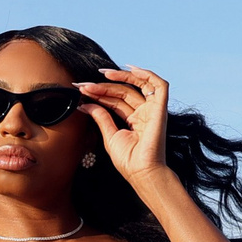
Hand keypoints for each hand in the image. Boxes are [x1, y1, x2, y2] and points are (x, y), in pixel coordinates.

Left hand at [77, 67, 170, 183]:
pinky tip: (129, 69)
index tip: (80, 90)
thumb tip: (85, 104)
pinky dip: (147, 74)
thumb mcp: (109, 135)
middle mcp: (144, 113)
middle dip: (102, 87)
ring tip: (102, 75)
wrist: (141, 172)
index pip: (115, 101)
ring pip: (137, 86)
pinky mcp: (160, 109)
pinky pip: (159, 85)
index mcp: (133, 120)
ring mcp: (152, 110)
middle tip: (84, 86)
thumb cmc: (128, 160)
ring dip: (120, 78)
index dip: (98, 94)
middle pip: (122, 92)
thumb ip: (100, 117)